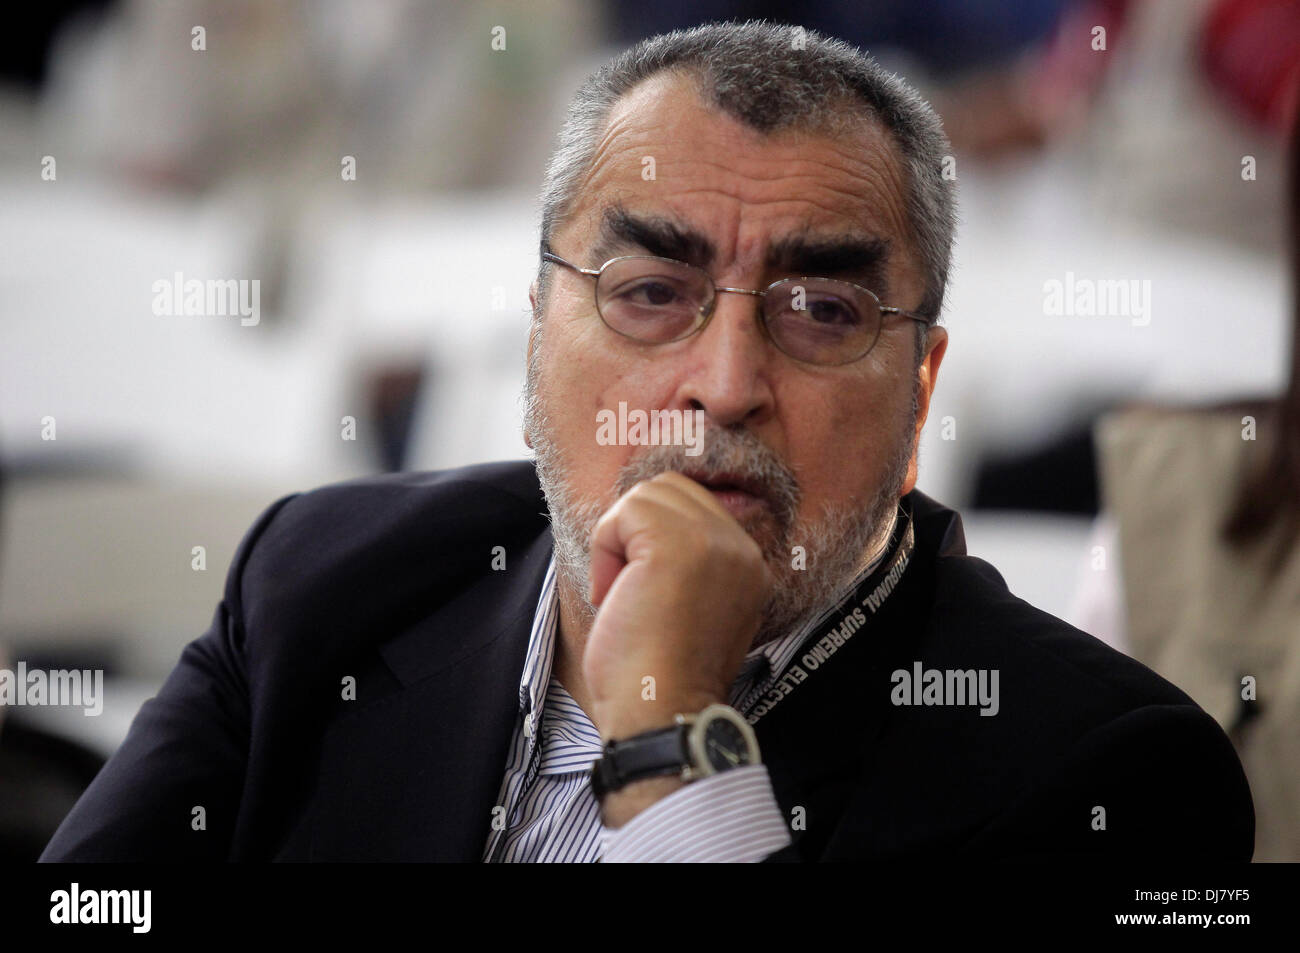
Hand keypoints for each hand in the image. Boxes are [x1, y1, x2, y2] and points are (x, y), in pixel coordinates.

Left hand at [583, 470, 770, 742]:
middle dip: (635, 529)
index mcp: (748, 564)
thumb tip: (642, 525)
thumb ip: (688, 563)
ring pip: (647, 494)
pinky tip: (613, 594)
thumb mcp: (692, 608)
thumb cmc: (660, 676)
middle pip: (671, 489)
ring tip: (623, 592)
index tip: (643, 590)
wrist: (662, 714)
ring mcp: (713, 543)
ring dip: (618, 538)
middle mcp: (741, 548)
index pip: (694, 504)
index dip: (651, 534)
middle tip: (627, 588)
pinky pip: (624, 512)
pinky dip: (604, 547)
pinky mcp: (677, 546)